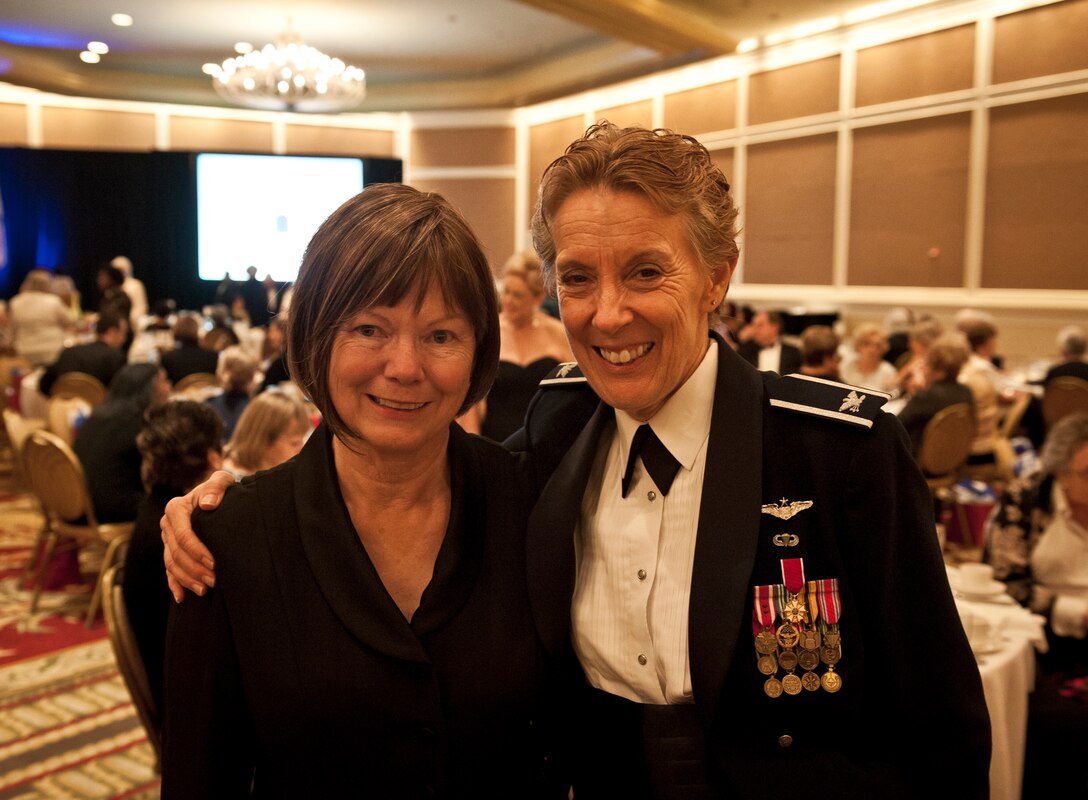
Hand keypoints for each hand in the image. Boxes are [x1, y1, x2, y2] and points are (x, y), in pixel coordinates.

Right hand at [161, 470, 235, 601]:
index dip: (196, 551)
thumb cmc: (221, 489)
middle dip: (194, 569)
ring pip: (171, 564)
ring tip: (205, 590)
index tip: (214, 562)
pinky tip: (182, 597)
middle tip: (214, 581)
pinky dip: (175, 584)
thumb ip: (216, 487)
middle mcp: (167, 524)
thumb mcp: (221, 481)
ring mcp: (166, 539)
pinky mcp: (170, 550)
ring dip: (187, 579)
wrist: (216, 497)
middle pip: (177, 553)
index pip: (183, 534)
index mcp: (176, 508)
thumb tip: (207, 504)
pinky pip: (168, 570)